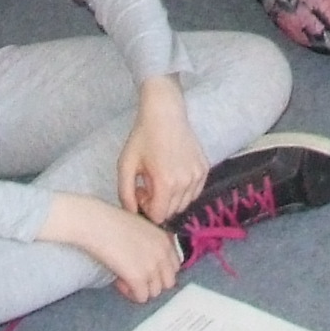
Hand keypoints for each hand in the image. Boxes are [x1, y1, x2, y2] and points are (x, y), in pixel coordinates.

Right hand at [45, 191, 180, 302]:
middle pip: (168, 283)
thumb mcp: (141, 229)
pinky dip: (130, 293)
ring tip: (124, 279)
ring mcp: (152, 266)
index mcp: (165, 240)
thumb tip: (147, 263)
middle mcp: (163, 254)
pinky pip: (141, 297)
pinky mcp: (138, 278)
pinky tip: (119, 282)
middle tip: (135, 278)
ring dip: (140, 289)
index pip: (175, 267)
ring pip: (154, 292)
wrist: (97, 224)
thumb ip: (151, 245)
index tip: (145, 270)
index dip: (160, 272)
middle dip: (152, 283)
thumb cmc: (112, 223)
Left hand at [116, 75, 207, 223]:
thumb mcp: (126, 165)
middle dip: (157, 203)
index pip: (158, 216)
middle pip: (171, 212)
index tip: (140, 189)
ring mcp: (198, 176)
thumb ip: (125, 194)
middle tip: (148, 183)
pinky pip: (194, 192)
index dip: (146, 208)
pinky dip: (183, 190)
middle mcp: (185, 182)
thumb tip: (132, 214)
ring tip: (160, 178)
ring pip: (184, 203)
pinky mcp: (204, 169)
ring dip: (170, 198)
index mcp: (166, 183)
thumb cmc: (143, 137)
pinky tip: (172, 173)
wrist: (165, 113)